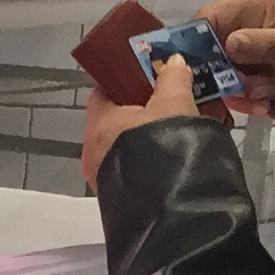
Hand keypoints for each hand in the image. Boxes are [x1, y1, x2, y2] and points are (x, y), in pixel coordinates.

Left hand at [81, 54, 197, 192]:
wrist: (171, 211)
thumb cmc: (166, 148)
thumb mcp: (175, 104)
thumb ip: (173, 80)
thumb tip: (173, 63)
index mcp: (98, 123)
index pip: (103, 91)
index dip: (125, 79)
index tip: (149, 74)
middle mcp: (93, 151)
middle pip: (116, 119)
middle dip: (144, 107)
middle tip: (172, 97)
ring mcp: (103, 177)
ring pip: (127, 144)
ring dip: (151, 132)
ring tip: (182, 123)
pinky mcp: (118, 197)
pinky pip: (133, 166)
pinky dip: (152, 154)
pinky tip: (177, 151)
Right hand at [204, 0, 274, 107]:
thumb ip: (260, 43)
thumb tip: (230, 43)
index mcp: (251, 7)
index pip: (209, 17)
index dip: (197, 40)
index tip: (200, 66)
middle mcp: (240, 27)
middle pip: (208, 53)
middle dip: (224, 76)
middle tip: (243, 88)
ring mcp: (242, 52)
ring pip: (221, 76)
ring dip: (241, 91)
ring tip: (266, 93)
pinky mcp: (246, 72)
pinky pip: (235, 89)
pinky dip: (249, 99)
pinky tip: (265, 103)